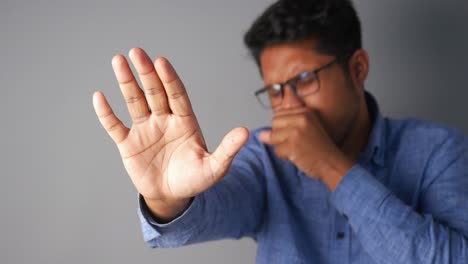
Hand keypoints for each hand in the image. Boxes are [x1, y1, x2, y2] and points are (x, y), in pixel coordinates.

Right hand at [92, 48, 248, 218]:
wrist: (172, 196)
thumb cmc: (194, 179)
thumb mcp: (214, 167)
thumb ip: (227, 150)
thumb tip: (245, 132)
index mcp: (185, 121)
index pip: (177, 95)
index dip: (170, 79)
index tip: (162, 62)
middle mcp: (164, 120)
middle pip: (154, 91)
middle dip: (146, 72)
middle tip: (137, 52)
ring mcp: (145, 129)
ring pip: (135, 101)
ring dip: (127, 82)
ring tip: (118, 61)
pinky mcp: (128, 143)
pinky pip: (115, 125)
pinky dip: (106, 113)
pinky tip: (99, 97)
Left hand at [259, 107, 352, 190]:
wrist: (333, 164)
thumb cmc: (320, 148)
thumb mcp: (307, 128)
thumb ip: (286, 126)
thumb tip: (261, 134)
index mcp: (305, 111)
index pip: (279, 114)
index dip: (283, 126)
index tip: (296, 134)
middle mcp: (301, 118)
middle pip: (274, 123)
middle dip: (280, 135)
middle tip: (296, 143)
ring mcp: (296, 131)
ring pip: (273, 137)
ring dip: (281, 146)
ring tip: (297, 149)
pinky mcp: (292, 145)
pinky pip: (277, 150)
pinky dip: (284, 156)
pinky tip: (297, 156)